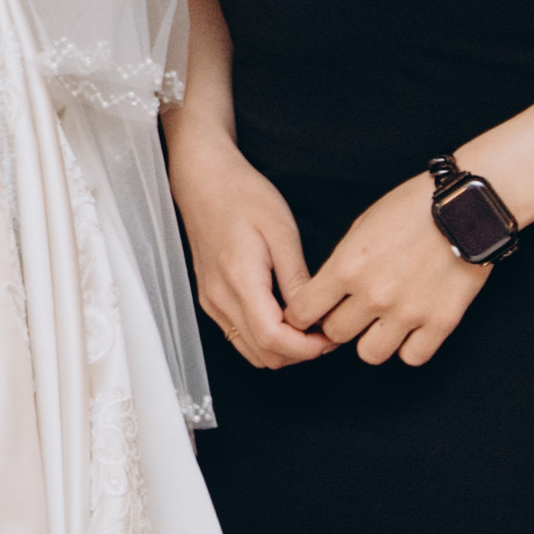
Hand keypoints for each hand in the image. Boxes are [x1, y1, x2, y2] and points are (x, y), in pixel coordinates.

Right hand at [166, 129, 330, 371]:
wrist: (203, 179)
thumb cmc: (241, 195)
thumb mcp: (281, 231)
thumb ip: (297, 279)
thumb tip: (314, 316)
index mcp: (240, 280)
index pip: (274, 340)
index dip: (307, 349)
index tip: (331, 336)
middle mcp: (220, 298)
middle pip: (263, 355)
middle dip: (300, 353)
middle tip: (327, 331)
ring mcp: (211, 301)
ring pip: (251, 351)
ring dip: (283, 349)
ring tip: (309, 326)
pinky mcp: (210, 299)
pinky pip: (239, 336)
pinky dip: (265, 339)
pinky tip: (285, 317)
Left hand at [287, 172, 492, 368]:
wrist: (466, 206)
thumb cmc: (411, 208)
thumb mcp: (362, 226)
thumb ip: (341, 264)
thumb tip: (326, 294)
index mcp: (347, 267)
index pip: (302, 313)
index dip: (302, 316)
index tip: (311, 313)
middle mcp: (373, 295)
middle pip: (336, 334)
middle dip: (338, 324)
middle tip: (351, 313)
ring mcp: (408, 312)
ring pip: (370, 354)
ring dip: (372, 339)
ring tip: (382, 322)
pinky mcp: (440, 322)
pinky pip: (412, 357)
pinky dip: (410, 346)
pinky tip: (412, 328)